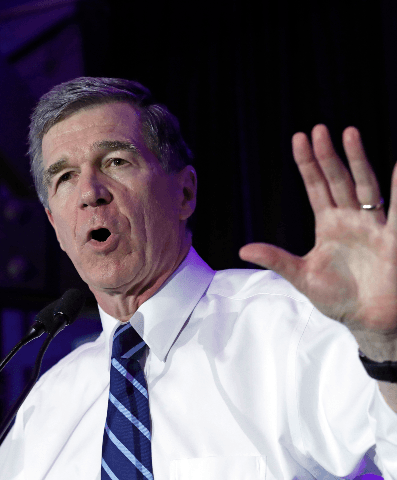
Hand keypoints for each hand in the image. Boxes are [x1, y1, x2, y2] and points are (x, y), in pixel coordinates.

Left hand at [239, 125, 396, 359]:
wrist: (367, 321)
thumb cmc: (337, 299)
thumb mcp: (302, 277)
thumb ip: (277, 260)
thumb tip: (243, 249)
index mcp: (328, 225)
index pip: (316, 186)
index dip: (307, 163)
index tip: (299, 139)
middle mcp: (350, 219)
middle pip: (338, 179)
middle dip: (328, 155)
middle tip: (319, 128)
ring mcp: (373, 226)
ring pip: (364, 186)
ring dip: (357, 160)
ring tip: (348, 133)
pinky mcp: (393, 239)